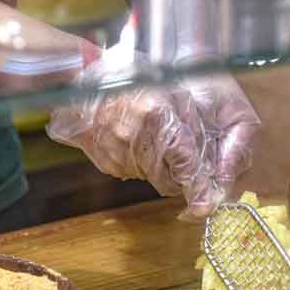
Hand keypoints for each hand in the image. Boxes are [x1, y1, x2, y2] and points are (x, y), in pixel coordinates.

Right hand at [47, 48, 259, 220]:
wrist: (82, 87)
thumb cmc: (133, 82)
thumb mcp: (172, 93)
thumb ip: (193, 126)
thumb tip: (208, 163)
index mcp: (156, 117)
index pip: (184, 163)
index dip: (197, 188)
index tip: (206, 206)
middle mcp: (136, 139)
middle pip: (169, 180)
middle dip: (180, 176)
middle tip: (180, 157)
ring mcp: (119, 155)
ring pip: (153, 179)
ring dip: (160, 168)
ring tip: (152, 138)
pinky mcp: (109, 165)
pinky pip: (135, 174)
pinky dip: (141, 164)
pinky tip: (134, 141)